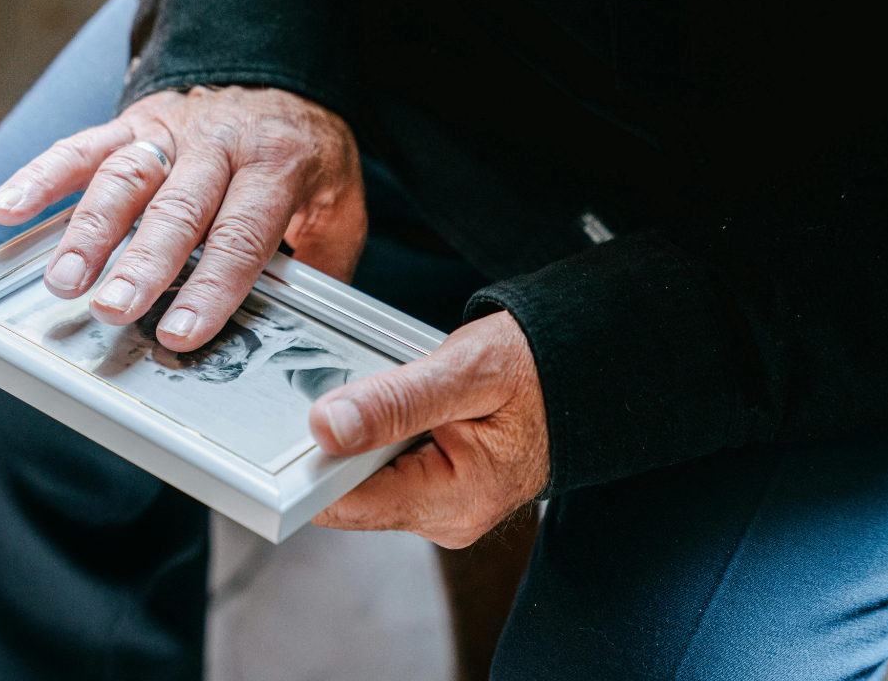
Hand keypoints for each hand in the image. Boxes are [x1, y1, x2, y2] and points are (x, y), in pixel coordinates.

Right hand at [0, 86, 366, 351]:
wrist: (279, 74)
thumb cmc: (303, 152)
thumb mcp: (340, 199)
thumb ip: (324, 258)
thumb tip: (303, 324)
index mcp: (275, 165)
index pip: (241, 233)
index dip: (211, 284)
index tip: (183, 330)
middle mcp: (218, 145)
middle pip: (176, 208)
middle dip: (142, 262)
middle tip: (114, 308)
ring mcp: (171, 131)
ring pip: (124, 178)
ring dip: (89, 231)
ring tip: (63, 280)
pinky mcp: (133, 123)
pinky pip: (82, 145)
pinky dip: (41, 176)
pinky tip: (7, 208)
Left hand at [308, 311, 549, 548]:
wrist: (586, 374)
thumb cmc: (538, 369)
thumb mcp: (467, 371)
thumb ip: (396, 401)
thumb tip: (326, 427)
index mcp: (454, 501)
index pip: (344, 503)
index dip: (311, 463)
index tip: (301, 418)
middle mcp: (445, 519)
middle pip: (348, 492)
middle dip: (339, 442)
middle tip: (359, 389)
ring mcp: (441, 509)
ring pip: (363, 477)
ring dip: (361, 435)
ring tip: (392, 393)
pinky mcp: (438, 492)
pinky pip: (385, 468)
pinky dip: (379, 435)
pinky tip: (402, 406)